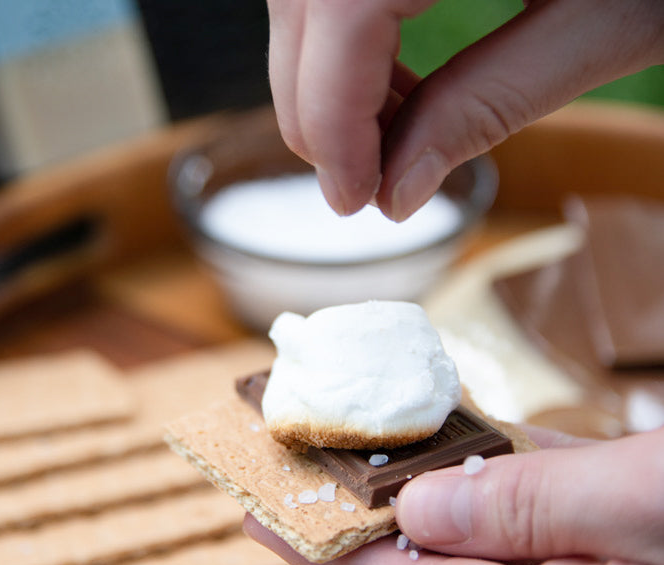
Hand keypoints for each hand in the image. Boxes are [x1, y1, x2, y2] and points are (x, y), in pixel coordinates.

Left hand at [244, 425, 663, 564]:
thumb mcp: (647, 505)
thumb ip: (528, 510)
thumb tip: (419, 506)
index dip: (322, 547)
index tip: (254, 503)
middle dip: (359, 512)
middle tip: (293, 456)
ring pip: (470, 538)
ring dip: (413, 490)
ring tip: (349, 445)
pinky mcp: (604, 547)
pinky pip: (522, 518)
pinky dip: (480, 480)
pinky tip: (442, 447)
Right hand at [266, 0, 663, 220]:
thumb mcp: (610, 18)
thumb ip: (491, 101)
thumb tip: (398, 193)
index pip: (342, 14)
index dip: (333, 118)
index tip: (356, 198)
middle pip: (303, 9)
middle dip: (320, 111)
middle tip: (368, 183)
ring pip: (304, 2)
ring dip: (330, 81)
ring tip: (395, 134)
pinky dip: (347, 44)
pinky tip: (395, 79)